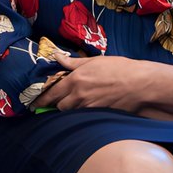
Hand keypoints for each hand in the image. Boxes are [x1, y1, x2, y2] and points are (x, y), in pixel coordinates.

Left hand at [33, 54, 172, 113]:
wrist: (139, 83)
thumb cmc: (119, 68)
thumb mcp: (94, 61)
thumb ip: (73, 62)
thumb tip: (56, 57)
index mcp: (76, 79)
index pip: (52, 92)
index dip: (42, 99)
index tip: (34, 103)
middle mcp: (80, 95)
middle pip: (59, 106)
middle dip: (56, 104)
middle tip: (54, 102)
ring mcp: (89, 107)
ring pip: (71, 112)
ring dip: (69, 109)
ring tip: (72, 104)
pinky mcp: (99, 114)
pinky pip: (84, 116)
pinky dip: (81, 113)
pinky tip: (84, 109)